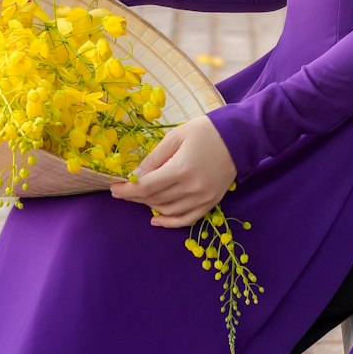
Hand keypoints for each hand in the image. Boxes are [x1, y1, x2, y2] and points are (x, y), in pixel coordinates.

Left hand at [110, 115, 237, 228]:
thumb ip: (154, 159)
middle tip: (122, 190)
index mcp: (182, 169)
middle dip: (135, 196)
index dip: (127, 190)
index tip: (114, 188)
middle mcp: (192, 188)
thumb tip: (134, 177)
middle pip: (155, 199)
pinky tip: (156, 220)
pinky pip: (187, 219)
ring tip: (139, 197)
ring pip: (168, 210)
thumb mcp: (176, 137)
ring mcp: (203, 198)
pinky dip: (170, 222)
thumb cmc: (205, 131)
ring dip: (150, 205)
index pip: (147, 187)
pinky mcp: (211, 203)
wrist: (238, 137)